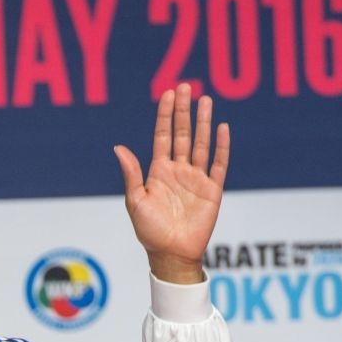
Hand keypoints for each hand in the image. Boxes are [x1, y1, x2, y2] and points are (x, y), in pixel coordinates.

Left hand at [113, 83, 229, 283]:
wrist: (171, 254)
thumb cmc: (150, 231)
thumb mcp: (135, 201)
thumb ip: (132, 174)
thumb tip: (118, 148)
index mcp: (158, 171)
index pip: (163, 136)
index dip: (165, 115)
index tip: (168, 94)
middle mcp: (178, 170)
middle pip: (182, 133)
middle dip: (184, 111)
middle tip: (186, 86)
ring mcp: (196, 178)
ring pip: (200, 143)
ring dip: (203, 122)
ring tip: (206, 99)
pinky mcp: (212, 190)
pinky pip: (218, 163)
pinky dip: (221, 146)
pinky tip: (222, 128)